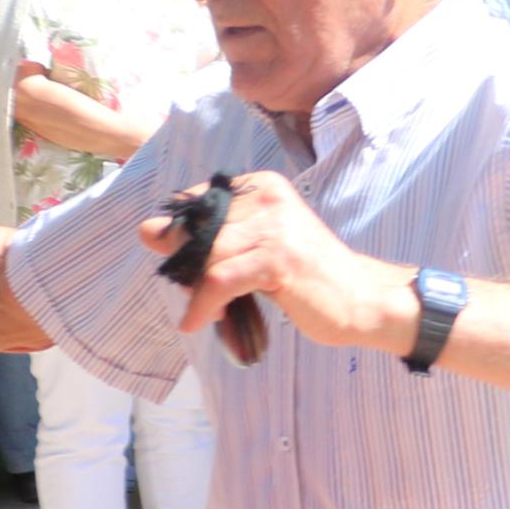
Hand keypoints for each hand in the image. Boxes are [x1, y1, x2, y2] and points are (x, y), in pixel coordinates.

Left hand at [136, 172, 417, 356]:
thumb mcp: (259, 246)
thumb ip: (212, 236)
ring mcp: (275, 228)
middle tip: (199, 292)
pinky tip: (201, 321)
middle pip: (197, 230)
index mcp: (264, 187)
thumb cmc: (309, 277)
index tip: (192, 265)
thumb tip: (145, 229)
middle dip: (186, 265)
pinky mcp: (277, 260)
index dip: (184, 237)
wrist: (364, 299)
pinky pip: (218, 281)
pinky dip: (204, 305)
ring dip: (195, 289)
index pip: (195, 203)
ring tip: (206, 310)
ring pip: (205, 255)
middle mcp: (269, 198)